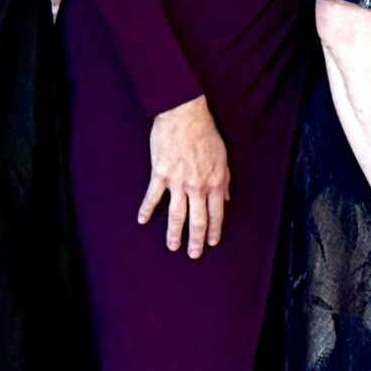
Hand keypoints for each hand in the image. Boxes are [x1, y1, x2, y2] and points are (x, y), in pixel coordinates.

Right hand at [139, 96, 228, 257]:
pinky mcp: (160, 175)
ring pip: (176, 214)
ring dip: (174, 233)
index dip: (214, 230)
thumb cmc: (206, 134)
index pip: (217, 213)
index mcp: (216, 182)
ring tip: (173, 247)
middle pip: (197, 220)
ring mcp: (178, 182)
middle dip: (196, 240)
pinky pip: (153, 197)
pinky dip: (147, 210)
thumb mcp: (223, 158)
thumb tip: (227, 197)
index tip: (211, 243)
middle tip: (193, 255)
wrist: (185, 116)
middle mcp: (198, 186)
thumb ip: (225, 180)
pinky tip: (142, 221)